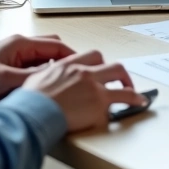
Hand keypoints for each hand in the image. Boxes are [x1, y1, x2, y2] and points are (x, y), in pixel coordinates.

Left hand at [0, 34, 76, 98]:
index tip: (84, 67)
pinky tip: (45, 82)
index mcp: (22, 43)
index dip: (73, 56)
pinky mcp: (14, 59)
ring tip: (62, 81)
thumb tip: (55, 76)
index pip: (57, 45)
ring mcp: (18, 51)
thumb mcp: (5, 79)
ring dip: (55, 65)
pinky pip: (37, 61)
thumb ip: (32, 77)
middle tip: (75, 75)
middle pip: (55, 46)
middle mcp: (22, 43)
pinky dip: (45, 69)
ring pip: (46, 54)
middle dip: (67, 59)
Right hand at [23, 50, 146, 132]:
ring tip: (138, 97)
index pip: (91, 56)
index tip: (102, 70)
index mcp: (69, 65)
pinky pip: (117, 106)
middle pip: (112, 66)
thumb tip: (45, 80)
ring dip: (133, 91)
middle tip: (123, 81)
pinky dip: (126, 108)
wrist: (33, 112)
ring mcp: (94, 89)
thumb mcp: (36, 80)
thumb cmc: (30, 101)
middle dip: (121, 74)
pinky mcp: (99, 105)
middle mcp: (85, 73)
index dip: (100, 63)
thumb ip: (48, 77)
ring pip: (122, 84)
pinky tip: (134, 110)